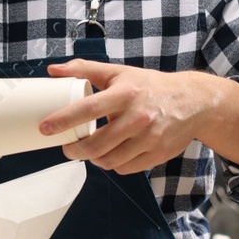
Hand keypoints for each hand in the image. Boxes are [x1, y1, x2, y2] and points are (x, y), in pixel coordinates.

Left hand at [43, 60, 221, 175]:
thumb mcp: (119, 72)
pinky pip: (125, 168)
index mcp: (126, 93)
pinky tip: (110, 155)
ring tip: (87, 151)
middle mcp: (138, 117)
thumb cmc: (149, 86)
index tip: (45, 128)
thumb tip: (52, 71)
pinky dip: (113, 164)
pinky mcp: (157, 154)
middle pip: (97, 144)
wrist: (193, 101)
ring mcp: (149, 138)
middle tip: (67, 147)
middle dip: (74, 150)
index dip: (63, 120)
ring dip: (93, 159)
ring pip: (109, 160)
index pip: (88, 109)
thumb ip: (84, 70)